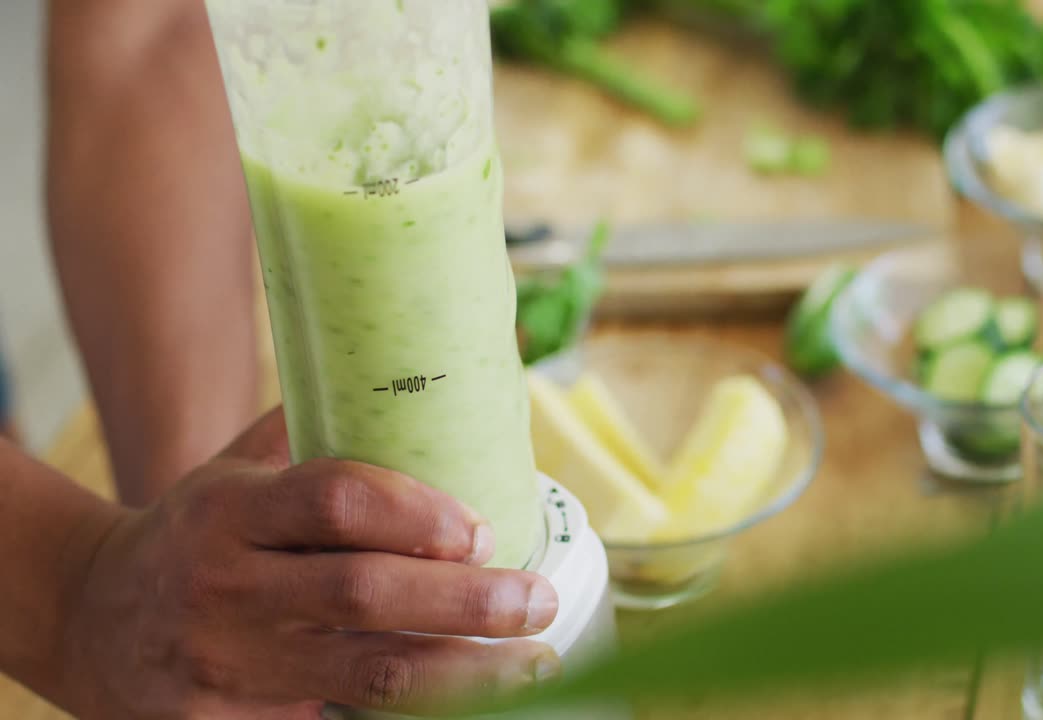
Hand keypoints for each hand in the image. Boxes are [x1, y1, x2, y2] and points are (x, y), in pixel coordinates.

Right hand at [57, 408, 559, 719]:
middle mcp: (226, 585)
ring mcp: (225, 665)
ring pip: (367, 674)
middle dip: (466, 601)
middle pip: (364, 595)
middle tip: (535, 598)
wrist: (92, 623)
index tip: (481, 527)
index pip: (335, 498)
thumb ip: (315, 437)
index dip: (417, 514)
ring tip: (533, 662)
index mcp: (230, 508)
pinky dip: (404, 714)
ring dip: (463, 672)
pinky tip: (462, 702)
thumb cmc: (194, 536)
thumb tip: (429, 385)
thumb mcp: (233, 472)